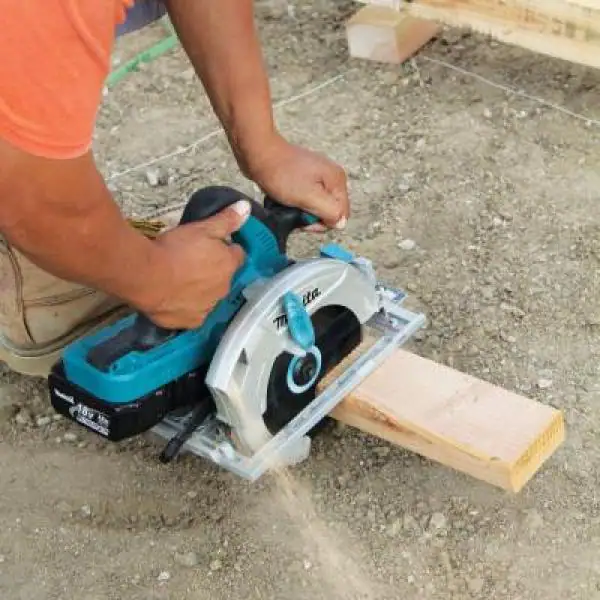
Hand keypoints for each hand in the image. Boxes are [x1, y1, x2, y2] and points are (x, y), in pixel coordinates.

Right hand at [144, 200, 249, 329]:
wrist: (146, 277)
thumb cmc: (175, 249)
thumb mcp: (201, 228)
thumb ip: (226, 220)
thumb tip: (246, 208)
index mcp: (229, 266)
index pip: (237, 256)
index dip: (225, 249)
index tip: (212, 246)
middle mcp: (223, 289)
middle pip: (223, 277)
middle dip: (213, 270)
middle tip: (191, 260)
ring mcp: (208, 308)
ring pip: (209, 296)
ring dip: (200, 289)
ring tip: (179, 279)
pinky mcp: (191, 322)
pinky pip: (194, 313)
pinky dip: (187, 306)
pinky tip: (174, 297)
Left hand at [243, 134, 348, 230]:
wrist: (258, 154)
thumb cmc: (281, 174)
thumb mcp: (309, 197)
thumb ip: (330, 211)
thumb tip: (341, 223)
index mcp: (337, 180)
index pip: (341, 214)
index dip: (323, 223)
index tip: (305, 218)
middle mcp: (332, 177)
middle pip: (330, 210)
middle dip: (313, 217)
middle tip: (295, 212)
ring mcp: (318, 176)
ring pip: (317, 206)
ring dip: (303, 211)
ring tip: (288, 206)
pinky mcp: (305, 177)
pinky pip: (307, 198)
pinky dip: (297, 203)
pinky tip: (287, 201)